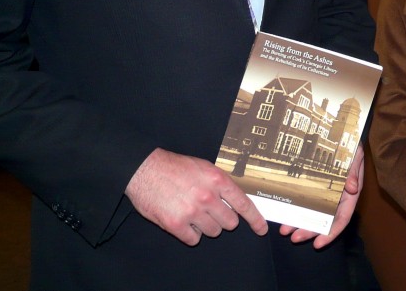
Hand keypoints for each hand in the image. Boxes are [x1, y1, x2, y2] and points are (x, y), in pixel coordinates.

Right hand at [125, 148, 267, 245]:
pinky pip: (194, 239)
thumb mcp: (204, 167)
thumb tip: (236, 200)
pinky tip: (184, 221)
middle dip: (224, 219)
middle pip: (230, 223)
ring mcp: (192, 212)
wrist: (144, 169)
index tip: (261, 228)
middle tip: (212, 211)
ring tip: (194, 213)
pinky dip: (191, 234)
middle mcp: (208, 197)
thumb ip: (221, 183)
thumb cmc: (175, 167)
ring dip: (207, 226)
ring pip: (213, 232)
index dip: (255, 219)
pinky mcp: (175, 224)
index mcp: (217, 180)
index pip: (244, 203)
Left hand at [278, 145, 364, 246]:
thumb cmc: (351, 147)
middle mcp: (337, 198)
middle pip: (324, 221)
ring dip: (299, 222)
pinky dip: (296, 208)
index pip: (342, 219)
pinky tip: (285, 212)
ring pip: (312, 213)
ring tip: (284, 229)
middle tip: (293, 237)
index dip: (331, 233)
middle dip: (309, 231)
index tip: (318, 244)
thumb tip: (353, 188)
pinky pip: (305, 200)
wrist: (343, 135)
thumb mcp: (355, 156)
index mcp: (349, 195)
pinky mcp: (315, 186)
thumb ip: (354, 171)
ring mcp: (325, 193)